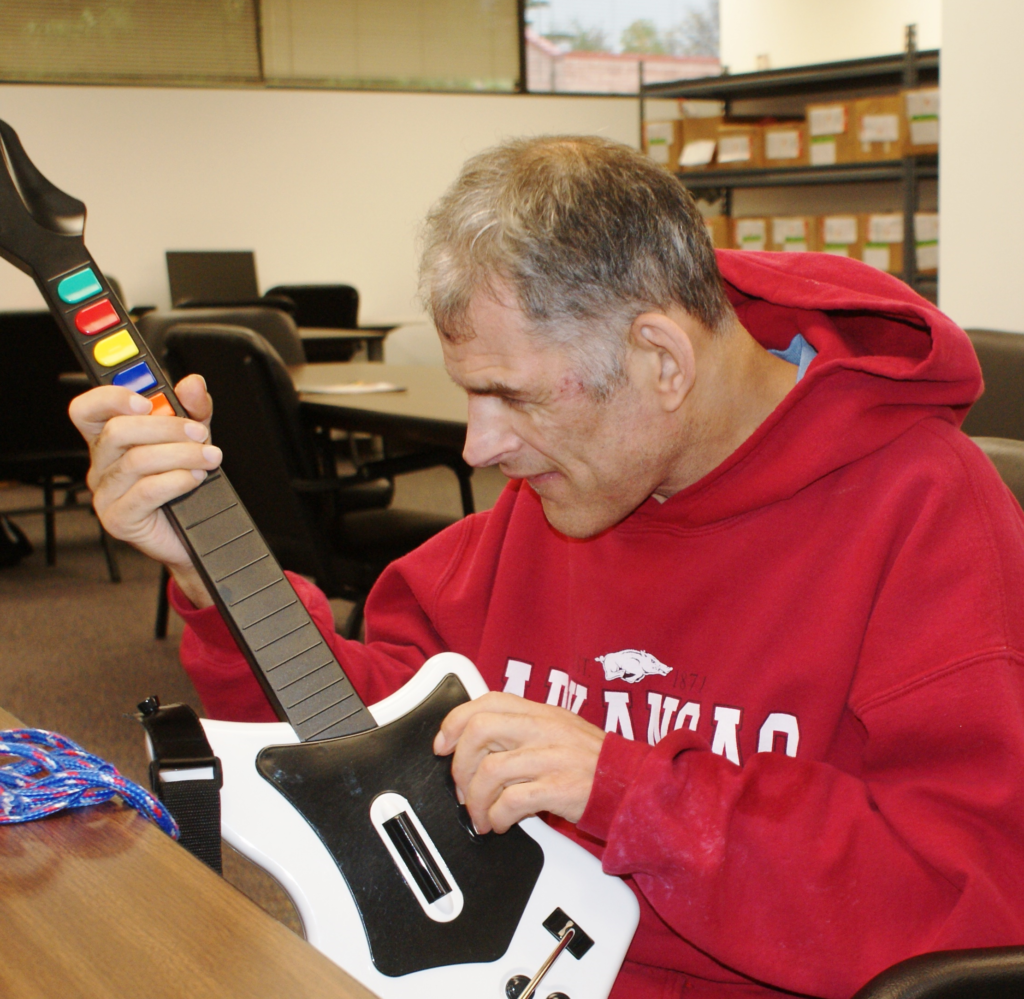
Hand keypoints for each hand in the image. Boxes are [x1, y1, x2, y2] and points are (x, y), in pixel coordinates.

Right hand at [68, 375, 220, 606]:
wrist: (196, 535)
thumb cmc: (186, 486)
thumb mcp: (194, 438)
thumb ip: (194, 410)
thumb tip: (192, 384)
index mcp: (111, 439)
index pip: (89, 409)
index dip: (110, 398)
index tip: (147, 399)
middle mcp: (103, 464)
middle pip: (117, 431)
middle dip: (165, 427)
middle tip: (199, 433)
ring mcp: (106, 493)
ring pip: (136, 460)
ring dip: (181, 455)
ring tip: (208, 458)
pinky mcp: (118, 519)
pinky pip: (145, 492)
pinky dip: (176, 481)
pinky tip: (194, 479)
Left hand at [433, 692, 604, 833]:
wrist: (632, 784)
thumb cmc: (594, 763)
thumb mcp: (558, 730)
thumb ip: (521, 729)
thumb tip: (476, 744)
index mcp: (540, 712)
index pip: (486, 702)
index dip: (455, 722)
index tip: (442, 745)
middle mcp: (542, 729)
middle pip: (479, 732)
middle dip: (460, 766)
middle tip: (462, 789)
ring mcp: (550, 757)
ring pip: (490, 771)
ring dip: (475, 801)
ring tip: (481, 816)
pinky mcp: (559, 788)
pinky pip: (511, 801)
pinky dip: (497, 817)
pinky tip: (501, 823)